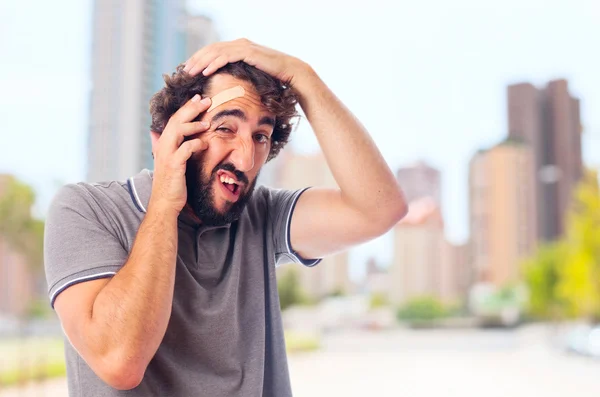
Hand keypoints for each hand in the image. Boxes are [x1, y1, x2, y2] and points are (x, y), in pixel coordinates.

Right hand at [149, 94, 210, 214]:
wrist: (165, 204)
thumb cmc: (171, 184)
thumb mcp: (171, 162)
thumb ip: (171, 148)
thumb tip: (165, 136)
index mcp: (163, 144)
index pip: (174, 120)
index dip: (186, 108)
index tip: (198, 99)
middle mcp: (163, 146)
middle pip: (176, 120)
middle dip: (191, 108)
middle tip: (206, 100)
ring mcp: (167, 155)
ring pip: (178, 130)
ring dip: (193, 124)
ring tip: (207, 122)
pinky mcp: (174, 165)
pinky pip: (185, 149)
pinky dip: (196, 143)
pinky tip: (205, 143)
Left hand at [183, 38, 308, 85]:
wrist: (291, 73)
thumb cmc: (275, 78)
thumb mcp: (253, 76)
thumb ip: (241, 75)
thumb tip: (230, 86)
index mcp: (239, 48)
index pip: (214, 51)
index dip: (200, 59)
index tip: (189, 70)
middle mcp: (239, 44)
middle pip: (211, 49)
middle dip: (196, 60)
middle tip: (184, 71)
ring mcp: (243, 46)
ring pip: (215, 52)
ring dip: (201, 62)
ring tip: (190, 72)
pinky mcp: (248, 52)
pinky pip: (226, 57)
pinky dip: (214, 64)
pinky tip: (205, 72)